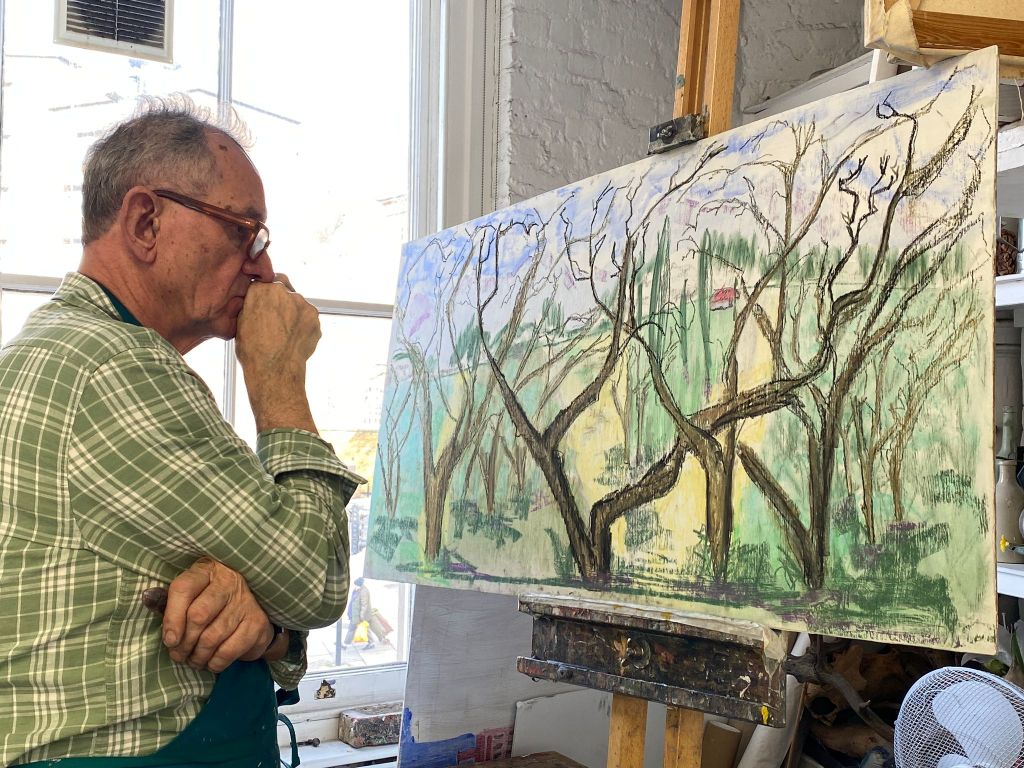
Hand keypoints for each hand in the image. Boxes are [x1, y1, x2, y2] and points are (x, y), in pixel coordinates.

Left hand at [150, 557, 274, 672]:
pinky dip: (215, 663)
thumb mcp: (191, 594)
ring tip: (192, 660)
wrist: (252, 607)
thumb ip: (169, 600)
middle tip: (178, 654)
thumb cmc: (211, 601)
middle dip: (184, 643)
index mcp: (207, 571)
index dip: (172, 618)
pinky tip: (210, 662)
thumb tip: (147, 599)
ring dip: (197, 656)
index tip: (169, 640)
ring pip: (212, 637)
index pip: (184, 589)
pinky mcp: (257, 623)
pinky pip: (228, 651)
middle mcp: (229, 582)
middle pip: (198, 616)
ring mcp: (246, 602)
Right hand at [235, 279, 320, 432]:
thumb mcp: (241, 322)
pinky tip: (294, 339)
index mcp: (261, 290)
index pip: (264, 281)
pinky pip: (308, 317)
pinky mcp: (314, 317)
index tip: (264, 304)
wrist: (275, 371)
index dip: (264, 293)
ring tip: (284, 334)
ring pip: (297, 303)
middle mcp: (283, 291)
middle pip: (283, 288)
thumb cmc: (253, 350)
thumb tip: (256, 300)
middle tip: (275, 319)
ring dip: (293, 312)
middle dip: (280, 299)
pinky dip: (303, 325)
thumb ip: (251, 304)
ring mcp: (302, 304)